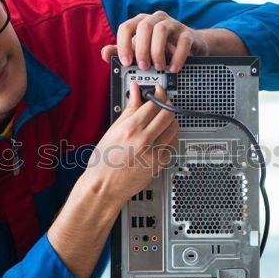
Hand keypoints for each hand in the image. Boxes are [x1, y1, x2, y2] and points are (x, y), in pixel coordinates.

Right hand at [80, 81, 178, 206]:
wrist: (104, 186)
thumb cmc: (104, 161)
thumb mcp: (113, 130)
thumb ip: (129, 108)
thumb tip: (135, 91)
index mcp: (132, 129)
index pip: (155, 104)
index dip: (158, 94)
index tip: (156, 92)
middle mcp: (146, 140)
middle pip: (169, 113)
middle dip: (166, 104)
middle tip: (161, 103)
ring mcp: (155, 152)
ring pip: (174, 127)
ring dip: (170, 119)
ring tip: (160, 119)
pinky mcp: (161, 163)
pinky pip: (173, 142)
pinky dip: (170, 134)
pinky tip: (160, 134)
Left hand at [100, 10, 209, 72]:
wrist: (188, 47)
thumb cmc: (161, 47)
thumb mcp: (139, 50)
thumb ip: (121, 52)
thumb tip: (105, 54)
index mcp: (141, 22)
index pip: (126, 27)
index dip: (123, 45)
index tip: (125, 62)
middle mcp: (156, 19)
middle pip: (144, 26)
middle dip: (141, 48)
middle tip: (143, 66)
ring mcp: (173, 24)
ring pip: (162, 30)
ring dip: (157, 51)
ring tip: (158, 67)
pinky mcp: (187, 33)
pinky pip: (182, 41)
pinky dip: (177, 56)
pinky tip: (173, 68)